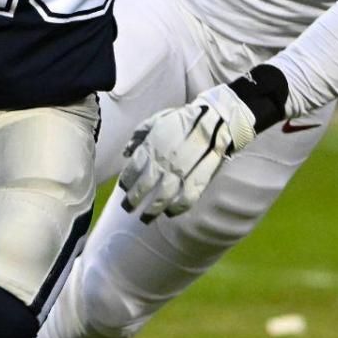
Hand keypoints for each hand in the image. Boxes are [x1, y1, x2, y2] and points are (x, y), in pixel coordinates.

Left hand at [118, 84, 256, 220]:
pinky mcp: (198, 179)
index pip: (133, 169)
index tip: (123, 188)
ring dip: (152, 210)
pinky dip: (178, 209)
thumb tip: (125, 152)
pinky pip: (186, 199)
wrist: (214, 119)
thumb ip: (138, 136)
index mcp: (151, 147)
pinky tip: (171, 213)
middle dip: (133, 200)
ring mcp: (181, 173)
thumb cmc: (183, 119)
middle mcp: (163, 163)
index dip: (126, 181)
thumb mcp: (156, 120)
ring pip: (163, 197)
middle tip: (128, 208)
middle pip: (144, 187)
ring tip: (145, 218)